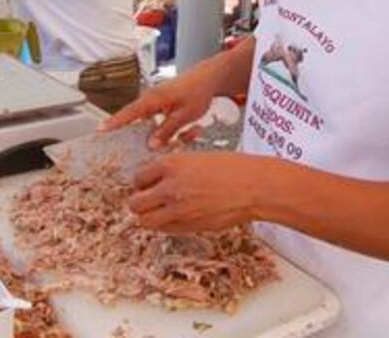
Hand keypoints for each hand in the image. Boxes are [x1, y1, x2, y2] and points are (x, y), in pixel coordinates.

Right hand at [99, 62, 221, 148]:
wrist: (210, 77)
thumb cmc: (198, 90)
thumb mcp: (184, 115)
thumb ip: (166, 130)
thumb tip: (151, 144)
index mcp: (154, 99)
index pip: (130, 112)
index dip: (115, 122)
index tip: (101, 129)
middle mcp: (152, 99)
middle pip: (139, 121)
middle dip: (146, 136)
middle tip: (148, 145)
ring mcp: (157, 102)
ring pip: (153, 124)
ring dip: (167, 134)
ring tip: (188, 133)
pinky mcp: (164, 105)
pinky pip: (162, 122)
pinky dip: (174, 129)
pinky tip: (192, 130)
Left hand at [127, 152, 267, 232]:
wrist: (253, 187)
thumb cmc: (231, 169)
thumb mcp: (196, 158)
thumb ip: (174, 170)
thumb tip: (157, 180)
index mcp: (171, 165)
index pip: (138, 178)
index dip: (141, 182)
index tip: (146, 184)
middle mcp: (169, 188)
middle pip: (135, 203)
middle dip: (139, 202)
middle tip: (148, 200)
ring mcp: (178, 210)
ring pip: (145, 221)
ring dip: (149, 217)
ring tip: (159, 211)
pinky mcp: (189, 226)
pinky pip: (165, 230)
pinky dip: (165, 225)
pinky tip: (176, 217)